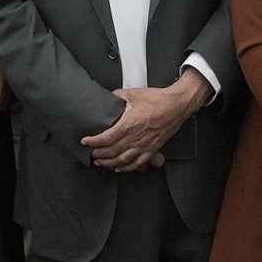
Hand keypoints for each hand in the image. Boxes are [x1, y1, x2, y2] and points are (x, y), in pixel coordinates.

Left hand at [82, 76, 206, 171]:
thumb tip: (109, 97)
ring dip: (108, 163)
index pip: (106, 138)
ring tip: (100, 162)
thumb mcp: (134, 93)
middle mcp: (135, 137)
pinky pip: (137, 163)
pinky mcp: (152, 149)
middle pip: (111, 151)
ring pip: (122, 160)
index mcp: (129, 124)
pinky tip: (119, 168)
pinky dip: (126, 168)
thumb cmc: (158, 99)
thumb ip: (118, 96)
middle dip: (98, 154)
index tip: (85, 141)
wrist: (177, 105)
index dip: (93, 142)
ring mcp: (144, 145)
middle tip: (90, 153)